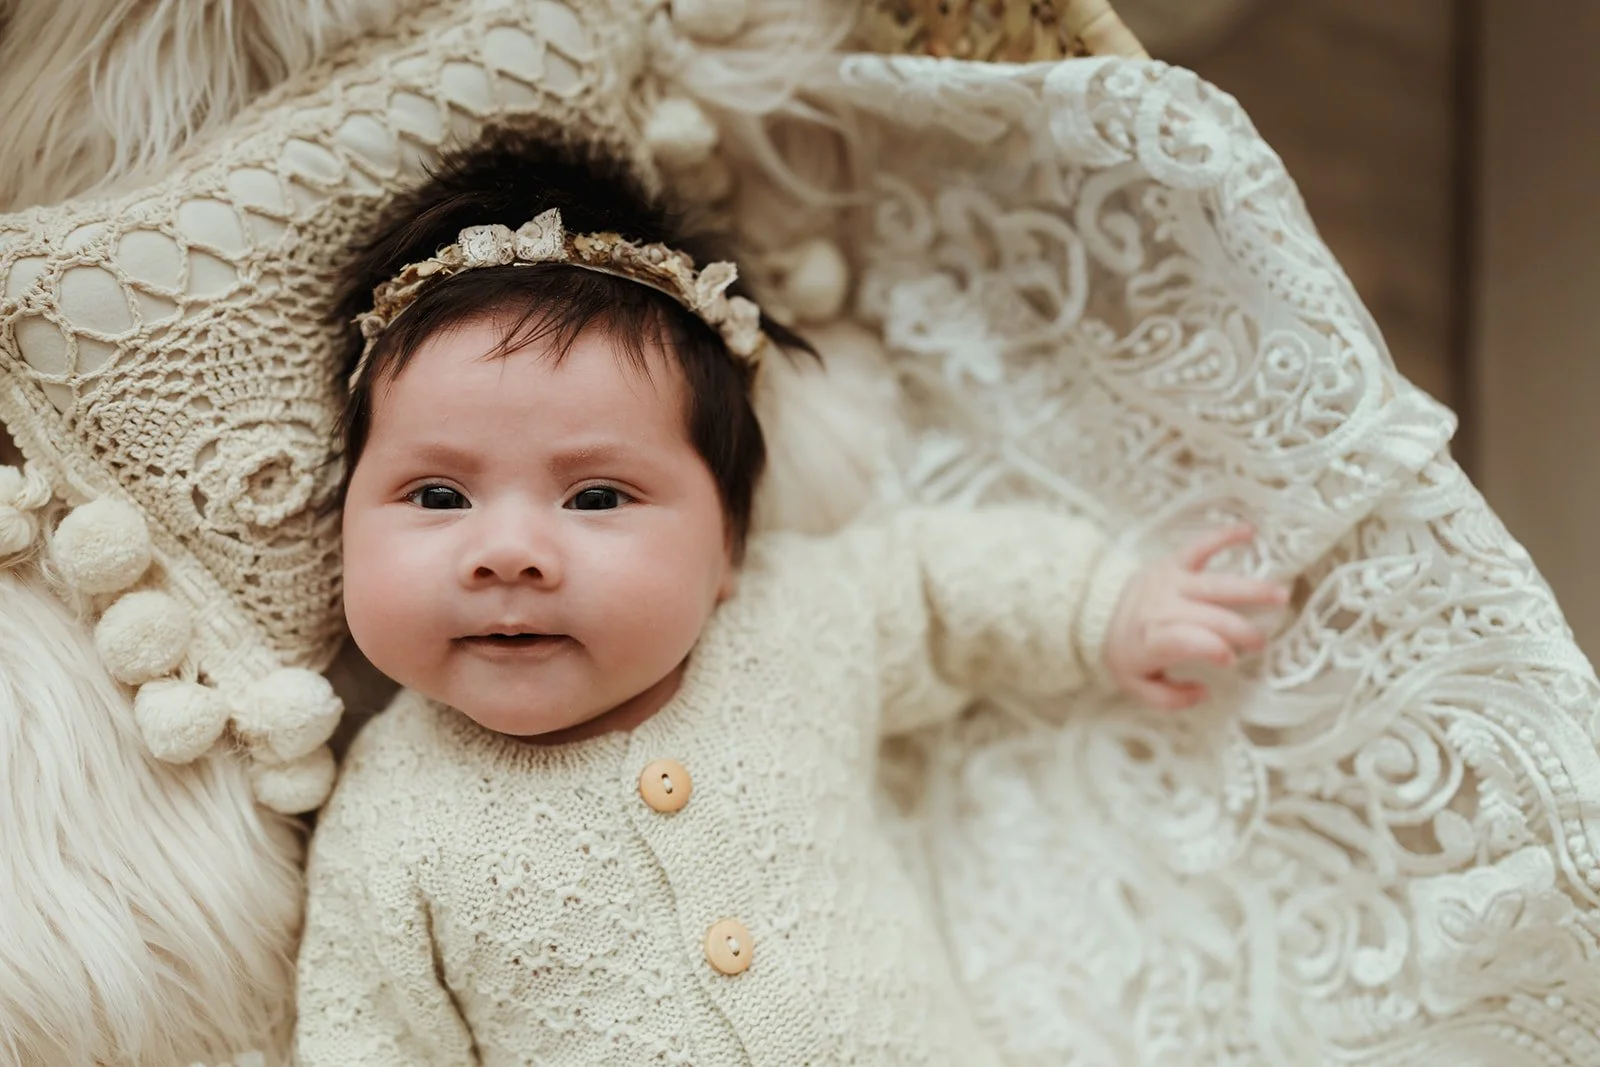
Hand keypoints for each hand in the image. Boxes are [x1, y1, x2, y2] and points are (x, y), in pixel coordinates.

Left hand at [1103, 525, 1288, 710]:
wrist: (1094, 613)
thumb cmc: (1126, 653)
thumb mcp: (1138, 687)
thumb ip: (1171, 699)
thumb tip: (1204, 691)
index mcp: (1150, 640)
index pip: (1184, 640)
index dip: (1209, 647)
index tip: (1230, 658)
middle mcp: (1161, 607)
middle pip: (1209, 616)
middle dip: (1239, 629)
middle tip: (1260, 642)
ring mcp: (1168, 581)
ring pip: (1215, 584)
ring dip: (1250, 589)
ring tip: (1281, 595)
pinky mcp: (1171, 563)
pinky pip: (1199, 546)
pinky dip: (1223, 536)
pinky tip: (1250, 531)